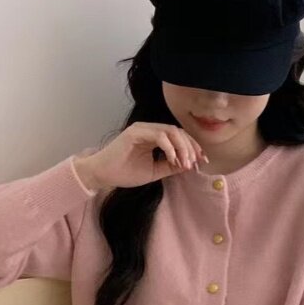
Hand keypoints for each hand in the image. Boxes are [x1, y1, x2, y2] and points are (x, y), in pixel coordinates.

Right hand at [74, 122, 209, 192]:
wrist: (102, 175)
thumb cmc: (124, 173)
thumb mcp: (154, 171)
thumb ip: (170, 166)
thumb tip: (189, 164)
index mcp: (154, 137)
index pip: (179, 137)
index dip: (192, 148)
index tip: (201, 162)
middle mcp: (149, 129)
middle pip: (178, 132)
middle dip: (191, 147)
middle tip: (197, 162)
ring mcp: (142, 129)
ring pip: (171, 131)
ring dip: (182, 147)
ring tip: (186, 163)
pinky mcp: (135, 133)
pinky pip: (159, 135)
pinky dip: (169, 147)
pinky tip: (173, 160)